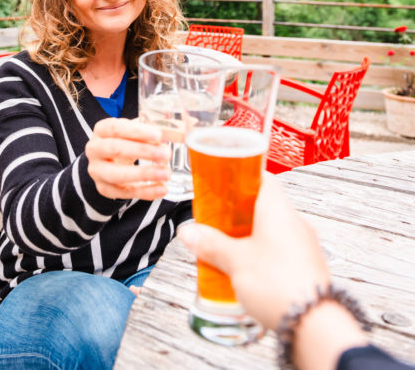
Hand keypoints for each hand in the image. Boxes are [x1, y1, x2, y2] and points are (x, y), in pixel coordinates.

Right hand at [85, 117, 170, 199]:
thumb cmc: (125, 142)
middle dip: (142, 151)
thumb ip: (150, 133)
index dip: (136, 131)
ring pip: (116, 174)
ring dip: (144, 174)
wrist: (109, 161)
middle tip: (166, 154)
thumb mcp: (135, 133)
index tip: (158, 135)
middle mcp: (94, 150)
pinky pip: (125, 192)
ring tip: (166, 173)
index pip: (115, 128)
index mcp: (101, 130)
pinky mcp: (105, 189)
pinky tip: (162, 188)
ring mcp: (97, 171)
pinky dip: (146, 192)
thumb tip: (173, 135)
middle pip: (114, 149)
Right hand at [178, 176, 330, 328]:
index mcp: (278, 210)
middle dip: (235, 214)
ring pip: (270, 232)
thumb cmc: (279, 285)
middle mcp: (295, 224)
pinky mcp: (306, 269)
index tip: (220, 182)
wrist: (314, 325)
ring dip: (246, 238)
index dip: (238, 177)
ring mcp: (304, 247)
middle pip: (262, 207)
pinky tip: (243, 272)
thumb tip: (189, 232)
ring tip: (223, 251)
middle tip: (213, 221)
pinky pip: (278, 253)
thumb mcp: (234, 261)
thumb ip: (210, 244)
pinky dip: (260, 256)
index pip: (261, 178)